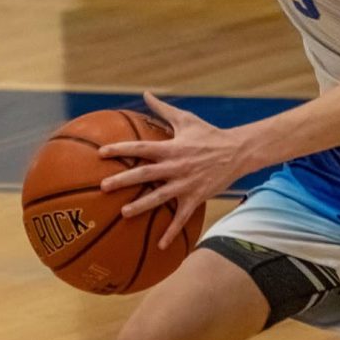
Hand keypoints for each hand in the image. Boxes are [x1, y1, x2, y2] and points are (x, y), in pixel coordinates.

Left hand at [99, 92, 245, 248]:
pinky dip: (172, 232)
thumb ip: (163, 108)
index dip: (121, 149)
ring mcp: (186, 184)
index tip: (102, 153)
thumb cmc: (209, 134)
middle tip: (103, 187)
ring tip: (124, 213)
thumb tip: (146, 93)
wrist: (237, 152)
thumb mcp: (186, 119)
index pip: (142, 148)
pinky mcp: (196, 198)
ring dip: (142, 206)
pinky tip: (160, 245)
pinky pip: (182, 217)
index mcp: (172, 147)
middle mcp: (176, 166)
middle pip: (146, 174)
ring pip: (160, 197)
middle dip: (124, 180)